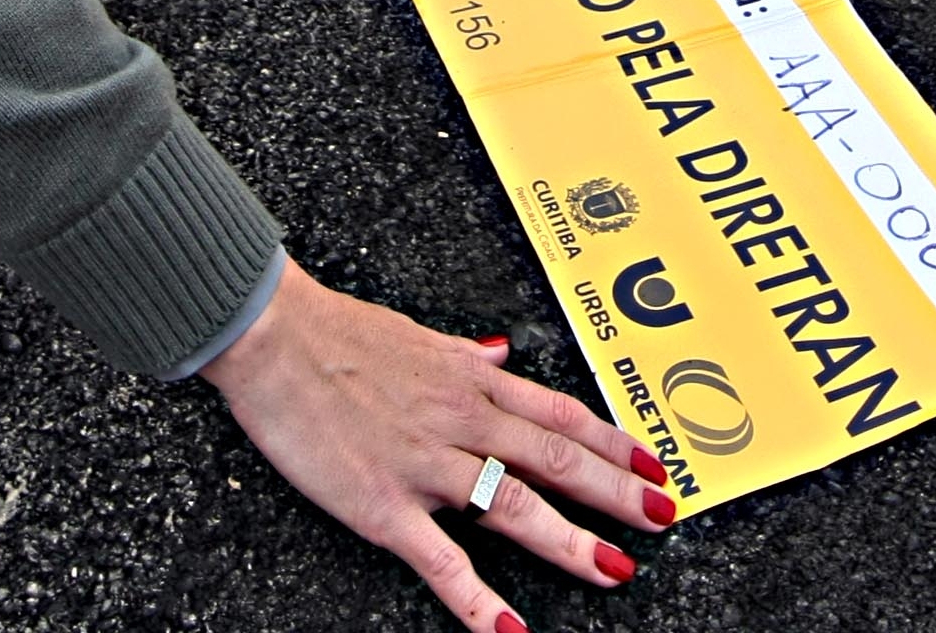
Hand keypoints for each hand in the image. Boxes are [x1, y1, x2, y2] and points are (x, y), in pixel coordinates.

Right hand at [204, 260, 675, 628]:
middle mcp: (462, 420)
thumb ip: (463, 353)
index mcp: (470, 381)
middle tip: (662, 517)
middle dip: (614, 492)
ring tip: (614, 570)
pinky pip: (441, 559)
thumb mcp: (416, 335)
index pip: (559, 414)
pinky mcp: (384, 504)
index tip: (653, 465)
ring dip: (570, 541)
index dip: (613, 441)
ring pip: (513, 505)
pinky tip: (511, 631)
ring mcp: (426, 464)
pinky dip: (479, 600)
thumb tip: (500, 353)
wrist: (274, 337)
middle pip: (555, 459)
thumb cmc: (337, 333)